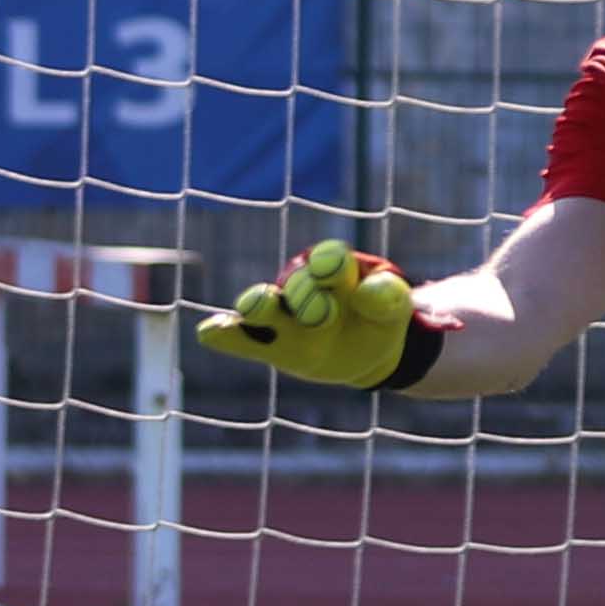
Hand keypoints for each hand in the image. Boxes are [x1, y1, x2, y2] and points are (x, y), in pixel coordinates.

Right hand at [196, 241, 417, 387]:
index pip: (327, 258)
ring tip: (255, 307)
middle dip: (306, 296)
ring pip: (261, 304)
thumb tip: (368, 292)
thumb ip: (387, 297)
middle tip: (321, 315)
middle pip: (296, 283)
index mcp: (336, 267)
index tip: (333, 271)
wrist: (370, 347)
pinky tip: (211, 331)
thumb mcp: (394, 306)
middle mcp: (303, 285)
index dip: (328, 264)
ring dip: (259, 306)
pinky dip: (226, 334)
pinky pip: (241, 338)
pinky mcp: (270, 345)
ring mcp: (283, 316)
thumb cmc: (379, 315)